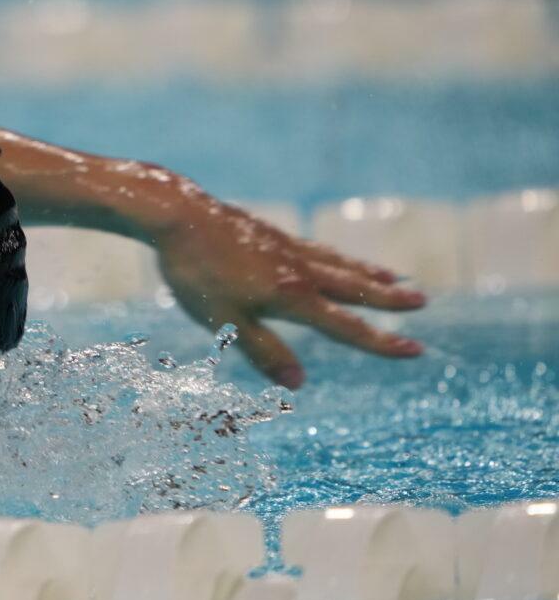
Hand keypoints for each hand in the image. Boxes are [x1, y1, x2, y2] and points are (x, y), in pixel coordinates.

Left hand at [152, 202, 425, 387]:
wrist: (176, 215)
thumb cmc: (197, 273)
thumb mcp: (225, 323)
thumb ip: (264, 352)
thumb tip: (300, 384)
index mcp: (291, 296)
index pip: (345, 326)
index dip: (380, 342)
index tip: (415, 351)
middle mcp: (298, 269)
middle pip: (353, 287)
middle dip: (388, 298)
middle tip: (423, 301)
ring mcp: (286, 247)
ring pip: (338, 263)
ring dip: (369, 272)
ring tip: (395, 276)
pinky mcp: (269, 234)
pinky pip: (317, 248)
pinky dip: (338, 256)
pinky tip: (335, 257)